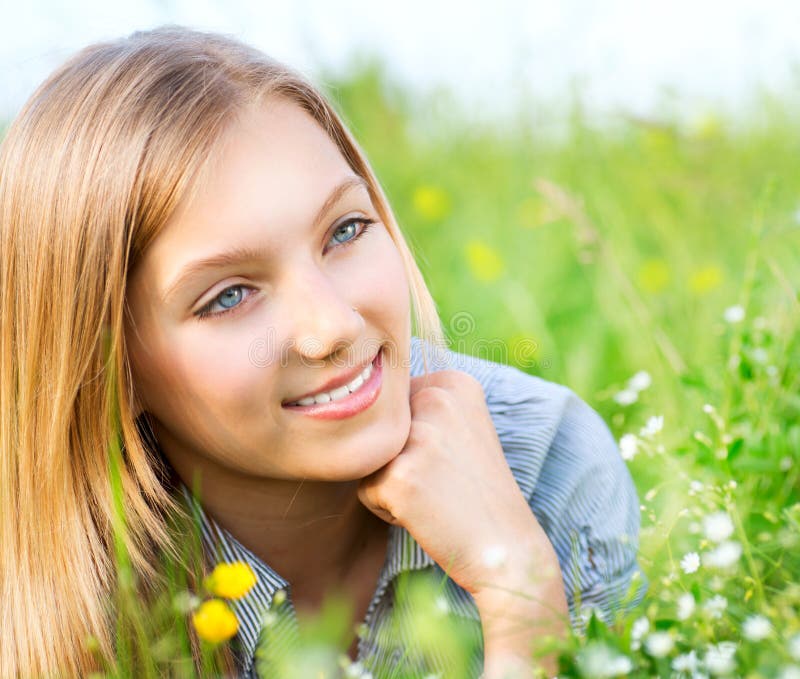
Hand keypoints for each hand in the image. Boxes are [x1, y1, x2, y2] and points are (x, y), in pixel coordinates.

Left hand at [356, 369, 551, 599]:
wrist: (506, 549)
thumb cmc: (477, 493)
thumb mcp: (462, 429)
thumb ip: (421, 405)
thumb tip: (361, 398)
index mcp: (453, 382)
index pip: (395, 404)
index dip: (413, 439)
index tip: (451, 457)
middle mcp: (437, 398)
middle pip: (380, 429)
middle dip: (399, 459)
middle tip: (442, 481)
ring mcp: (418, 436)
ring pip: (368, 457)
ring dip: (391, 483)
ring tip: (433, 496)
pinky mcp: (399, 475)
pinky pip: (365, 491)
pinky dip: (386, 510)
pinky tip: (426, 514)